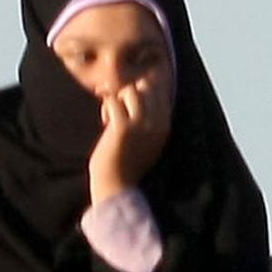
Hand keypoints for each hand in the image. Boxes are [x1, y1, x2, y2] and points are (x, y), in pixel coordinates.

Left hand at [86, 80, 155, 204]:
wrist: (116, 186)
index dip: (142, 89)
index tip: (129, 104)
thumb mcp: (144, 138)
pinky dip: (106, 110)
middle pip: (147, 85)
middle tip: (120, 111)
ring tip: (113, 118)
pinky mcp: (124, 128)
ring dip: (118, 100)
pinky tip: (106, 125)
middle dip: (130, 93)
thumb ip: (147, 115)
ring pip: (131, 90)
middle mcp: (158, 123)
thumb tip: (140, 85)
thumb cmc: (126, 162)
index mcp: (165, 124)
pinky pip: (112, 101)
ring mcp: (142, 125)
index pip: (160, 88)